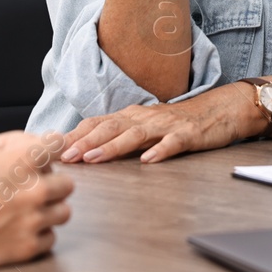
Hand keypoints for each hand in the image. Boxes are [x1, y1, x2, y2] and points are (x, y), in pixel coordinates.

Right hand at [0, 131, 72, 271]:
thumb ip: (14, 154)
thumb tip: (40, 156)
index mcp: (22, 159)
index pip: (57, 145)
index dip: (48, 151)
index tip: (41, 159)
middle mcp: (34, 188)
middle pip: (67, 183)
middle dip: (51, 185)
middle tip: (30, 190)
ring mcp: (33, 220)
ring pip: (63, 212)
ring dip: (48, 211)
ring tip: (24, 212)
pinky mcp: (27, 247)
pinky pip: (50, 238)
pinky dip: (38, 235)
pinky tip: (17, 231)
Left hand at [59, 86, 260, 164]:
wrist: (221, 109)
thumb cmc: (179, 123)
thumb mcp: (145, 127)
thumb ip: (119, 137)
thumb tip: (84, 151)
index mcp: (131, 117)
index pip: (96, 123)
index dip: (73, 136)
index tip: (49, 149)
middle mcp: (145, 118)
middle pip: (110, 127)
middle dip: (85, 142)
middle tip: (64, 157)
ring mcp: (167, 126)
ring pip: (136, 135)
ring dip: (113, 146)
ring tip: (95, 158)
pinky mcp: (189, 135)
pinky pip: (173, 143)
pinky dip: (160, 151)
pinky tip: (149, 161)